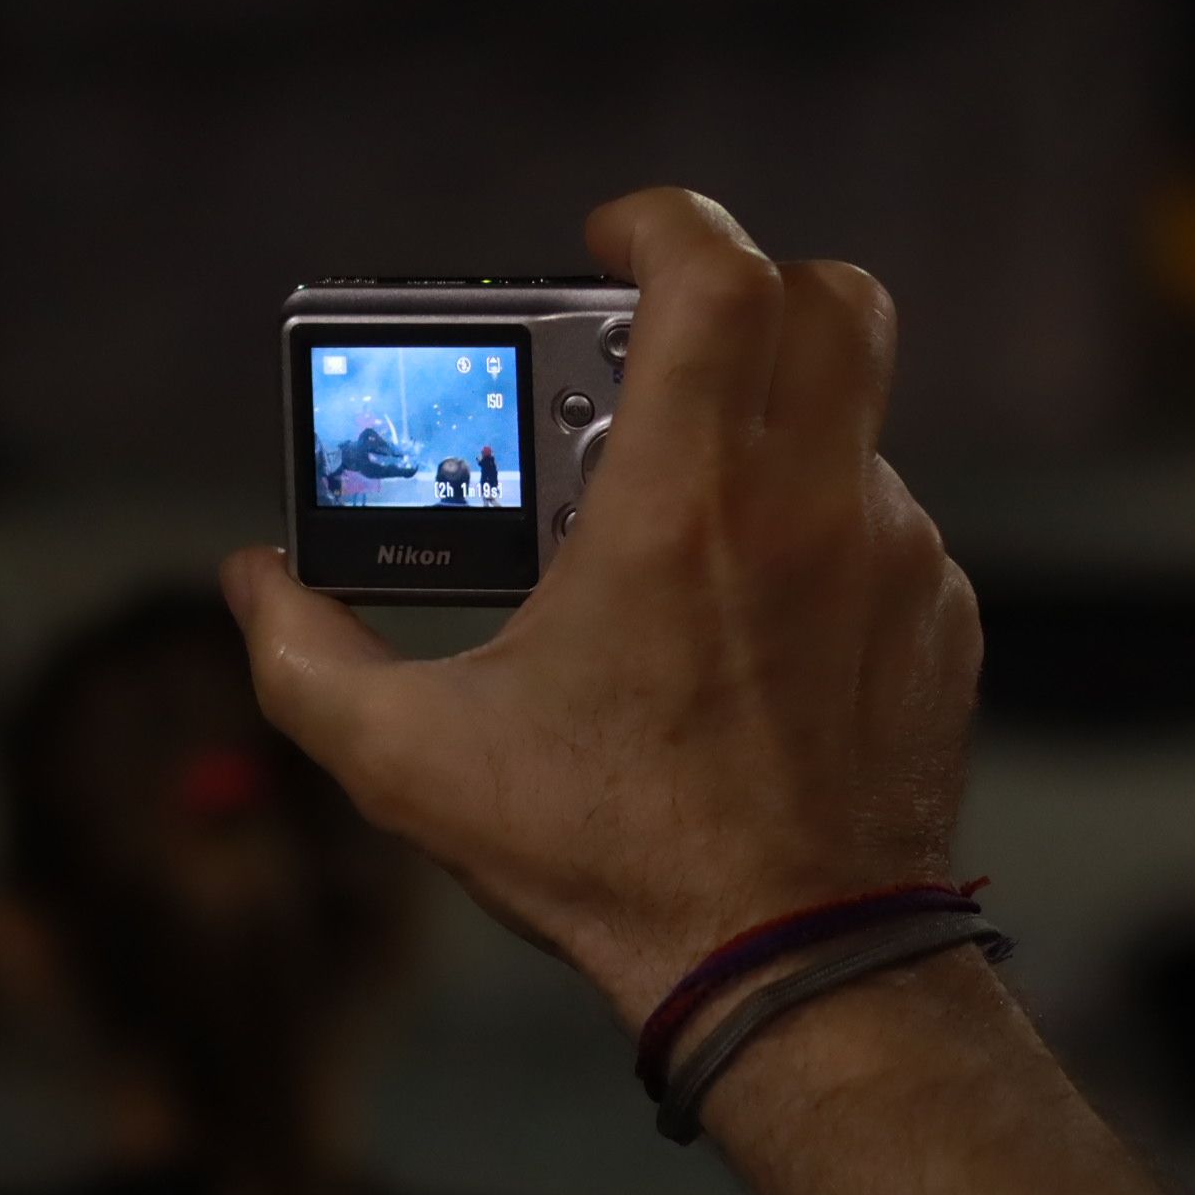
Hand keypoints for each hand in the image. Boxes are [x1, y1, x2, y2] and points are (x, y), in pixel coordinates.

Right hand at [222, 188, 980, 1026]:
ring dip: (771, 433)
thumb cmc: (610, 859)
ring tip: (685, 523)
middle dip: (749, 287)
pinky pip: (884, 528)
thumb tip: (252, 584)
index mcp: (686, 505)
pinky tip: (751, 621)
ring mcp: (895, 561)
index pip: (718, 277)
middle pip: (832, 301)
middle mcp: (811, 506)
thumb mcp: (414, 762)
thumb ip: (303, 658)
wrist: (793, 972)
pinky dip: (819, 535)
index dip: (666, 221)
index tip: (611, 238)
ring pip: (852, 424)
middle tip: (667, 336)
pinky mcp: (941, 622)